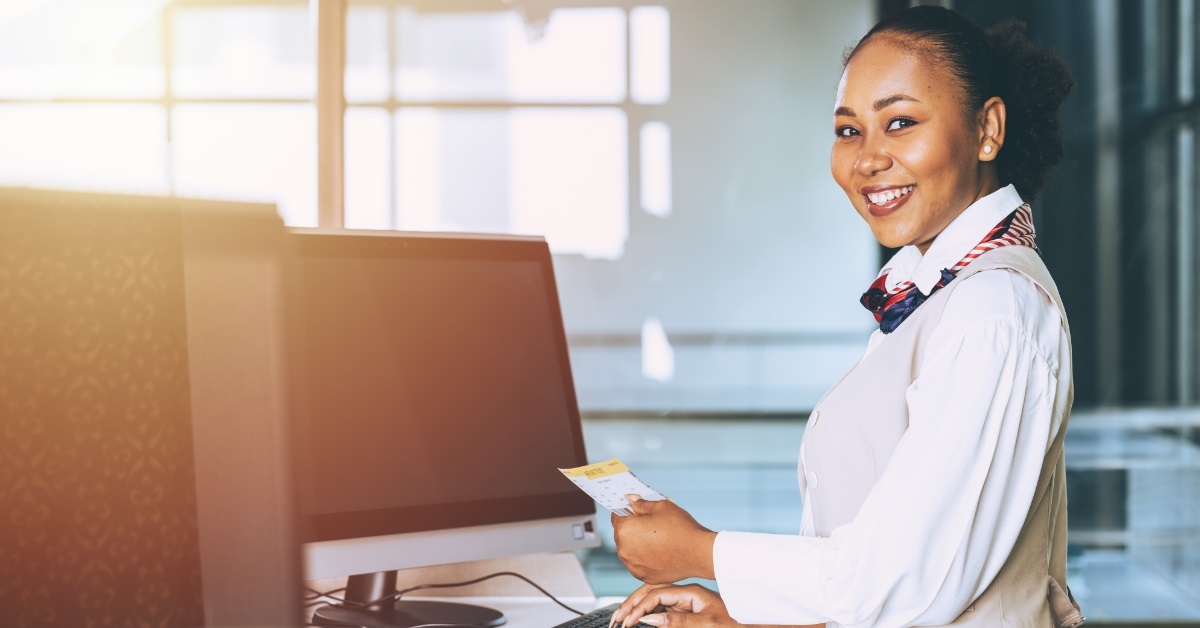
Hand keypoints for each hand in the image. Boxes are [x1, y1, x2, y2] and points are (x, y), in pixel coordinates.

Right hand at [610, 583, 732, 627]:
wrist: (752, 627)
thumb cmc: (735, 624)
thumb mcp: (707, 625)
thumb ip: (678, 622)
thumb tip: (650, 618)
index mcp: (691, 592)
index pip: (657, 595)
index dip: (640, 608)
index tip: (627, 621)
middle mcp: (687, 595)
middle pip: (652, 594)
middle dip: (632, 604)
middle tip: (615, 618)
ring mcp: (686, 602)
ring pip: (655, 601)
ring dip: (637, 609)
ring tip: (621, 618)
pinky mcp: (687, 612)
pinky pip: (663, 610)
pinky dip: (648, 614)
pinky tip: (638, 619)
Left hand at [611, 495, 716, 582]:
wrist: (698, 553)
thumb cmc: (681, 528)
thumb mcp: (661, 507)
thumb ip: (641, 504)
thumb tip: (630, 500)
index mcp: (625, 530)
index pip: (616, 516)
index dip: (626, 511)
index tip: (634, 510)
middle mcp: (624, 550)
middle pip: (621, 534)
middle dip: (631, 527)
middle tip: (650, 524)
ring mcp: (633, 565)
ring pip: (629, 550)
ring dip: (637, 543)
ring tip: (657, 538)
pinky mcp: (643, 576)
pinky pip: (638, 563)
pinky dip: (644, 557)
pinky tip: (659, 551)